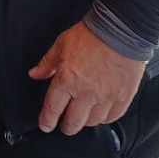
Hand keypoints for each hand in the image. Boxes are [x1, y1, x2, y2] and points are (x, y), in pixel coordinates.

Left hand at [28, 23, 145, 135]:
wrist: (120, 30)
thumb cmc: (91, 35)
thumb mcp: (61, 44)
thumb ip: (47, 63)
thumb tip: (35, 74)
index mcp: (67, 80)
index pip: (53, 109)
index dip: (47, 121)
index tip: (46, 125)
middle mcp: (86, 93)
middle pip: (73, 122)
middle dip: (66, 127)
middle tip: (65, 125)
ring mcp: (106, 96)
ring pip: (93, 122)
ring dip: (85, 122)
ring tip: (83, 117)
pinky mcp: (123, 96)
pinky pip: (112, 117)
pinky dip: (105, 118)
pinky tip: (101, 114)